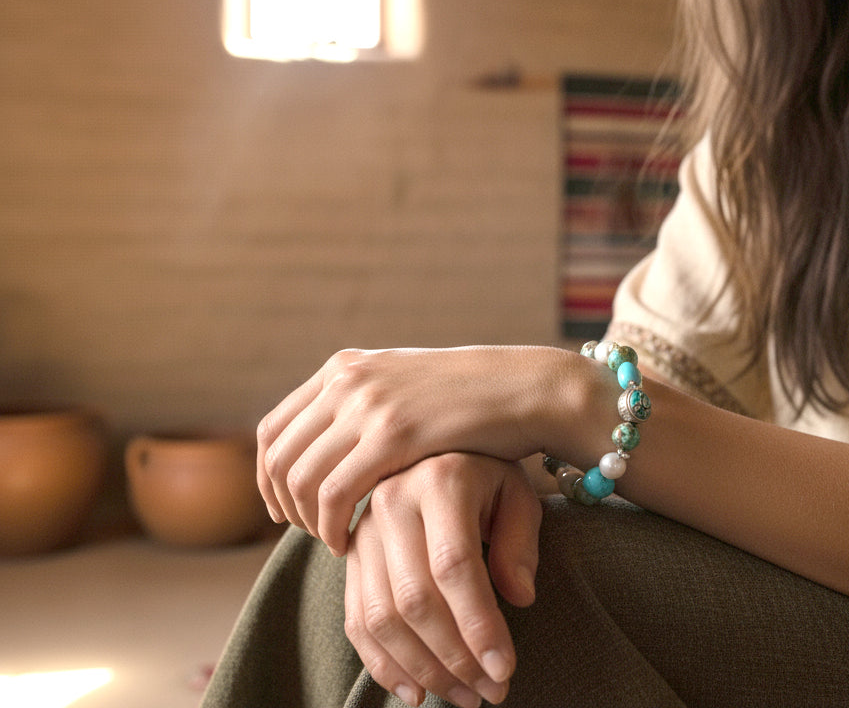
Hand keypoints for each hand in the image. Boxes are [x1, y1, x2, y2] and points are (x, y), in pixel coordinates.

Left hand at [257, 344, 590, 551]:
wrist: (521, 387)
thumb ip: (362, 403)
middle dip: (283, 505)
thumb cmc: (467, 398)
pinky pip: (334, 493)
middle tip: (307, 535)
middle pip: (278, 456)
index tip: (284, 511)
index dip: (267, 478)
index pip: (273, 428)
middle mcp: (347, 380)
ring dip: (306, 521)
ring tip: (333, 541)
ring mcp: (368, 403)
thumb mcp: (402, 385)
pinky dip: (330, 526)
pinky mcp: (393, 433)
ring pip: (300, 478)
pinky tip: (347, 543)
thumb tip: (326, 437)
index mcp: (344, 367)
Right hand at [344, 453, 540, 707]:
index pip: (454, 564)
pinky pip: (357, 621)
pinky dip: (385, 665)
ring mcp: (363, 529)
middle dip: (455, 658)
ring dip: (424, 670)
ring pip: (383, 617)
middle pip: (414, 597)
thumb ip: (521, 542)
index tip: (506, 669)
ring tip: (466, 696)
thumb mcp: (517, 495)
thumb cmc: (487, 479)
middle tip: (491, 692)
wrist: (439, 452)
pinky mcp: (350, 555)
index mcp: (440, 479)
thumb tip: (519, 598)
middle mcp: (392, 500)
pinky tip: (417, 693)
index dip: (478, 624)